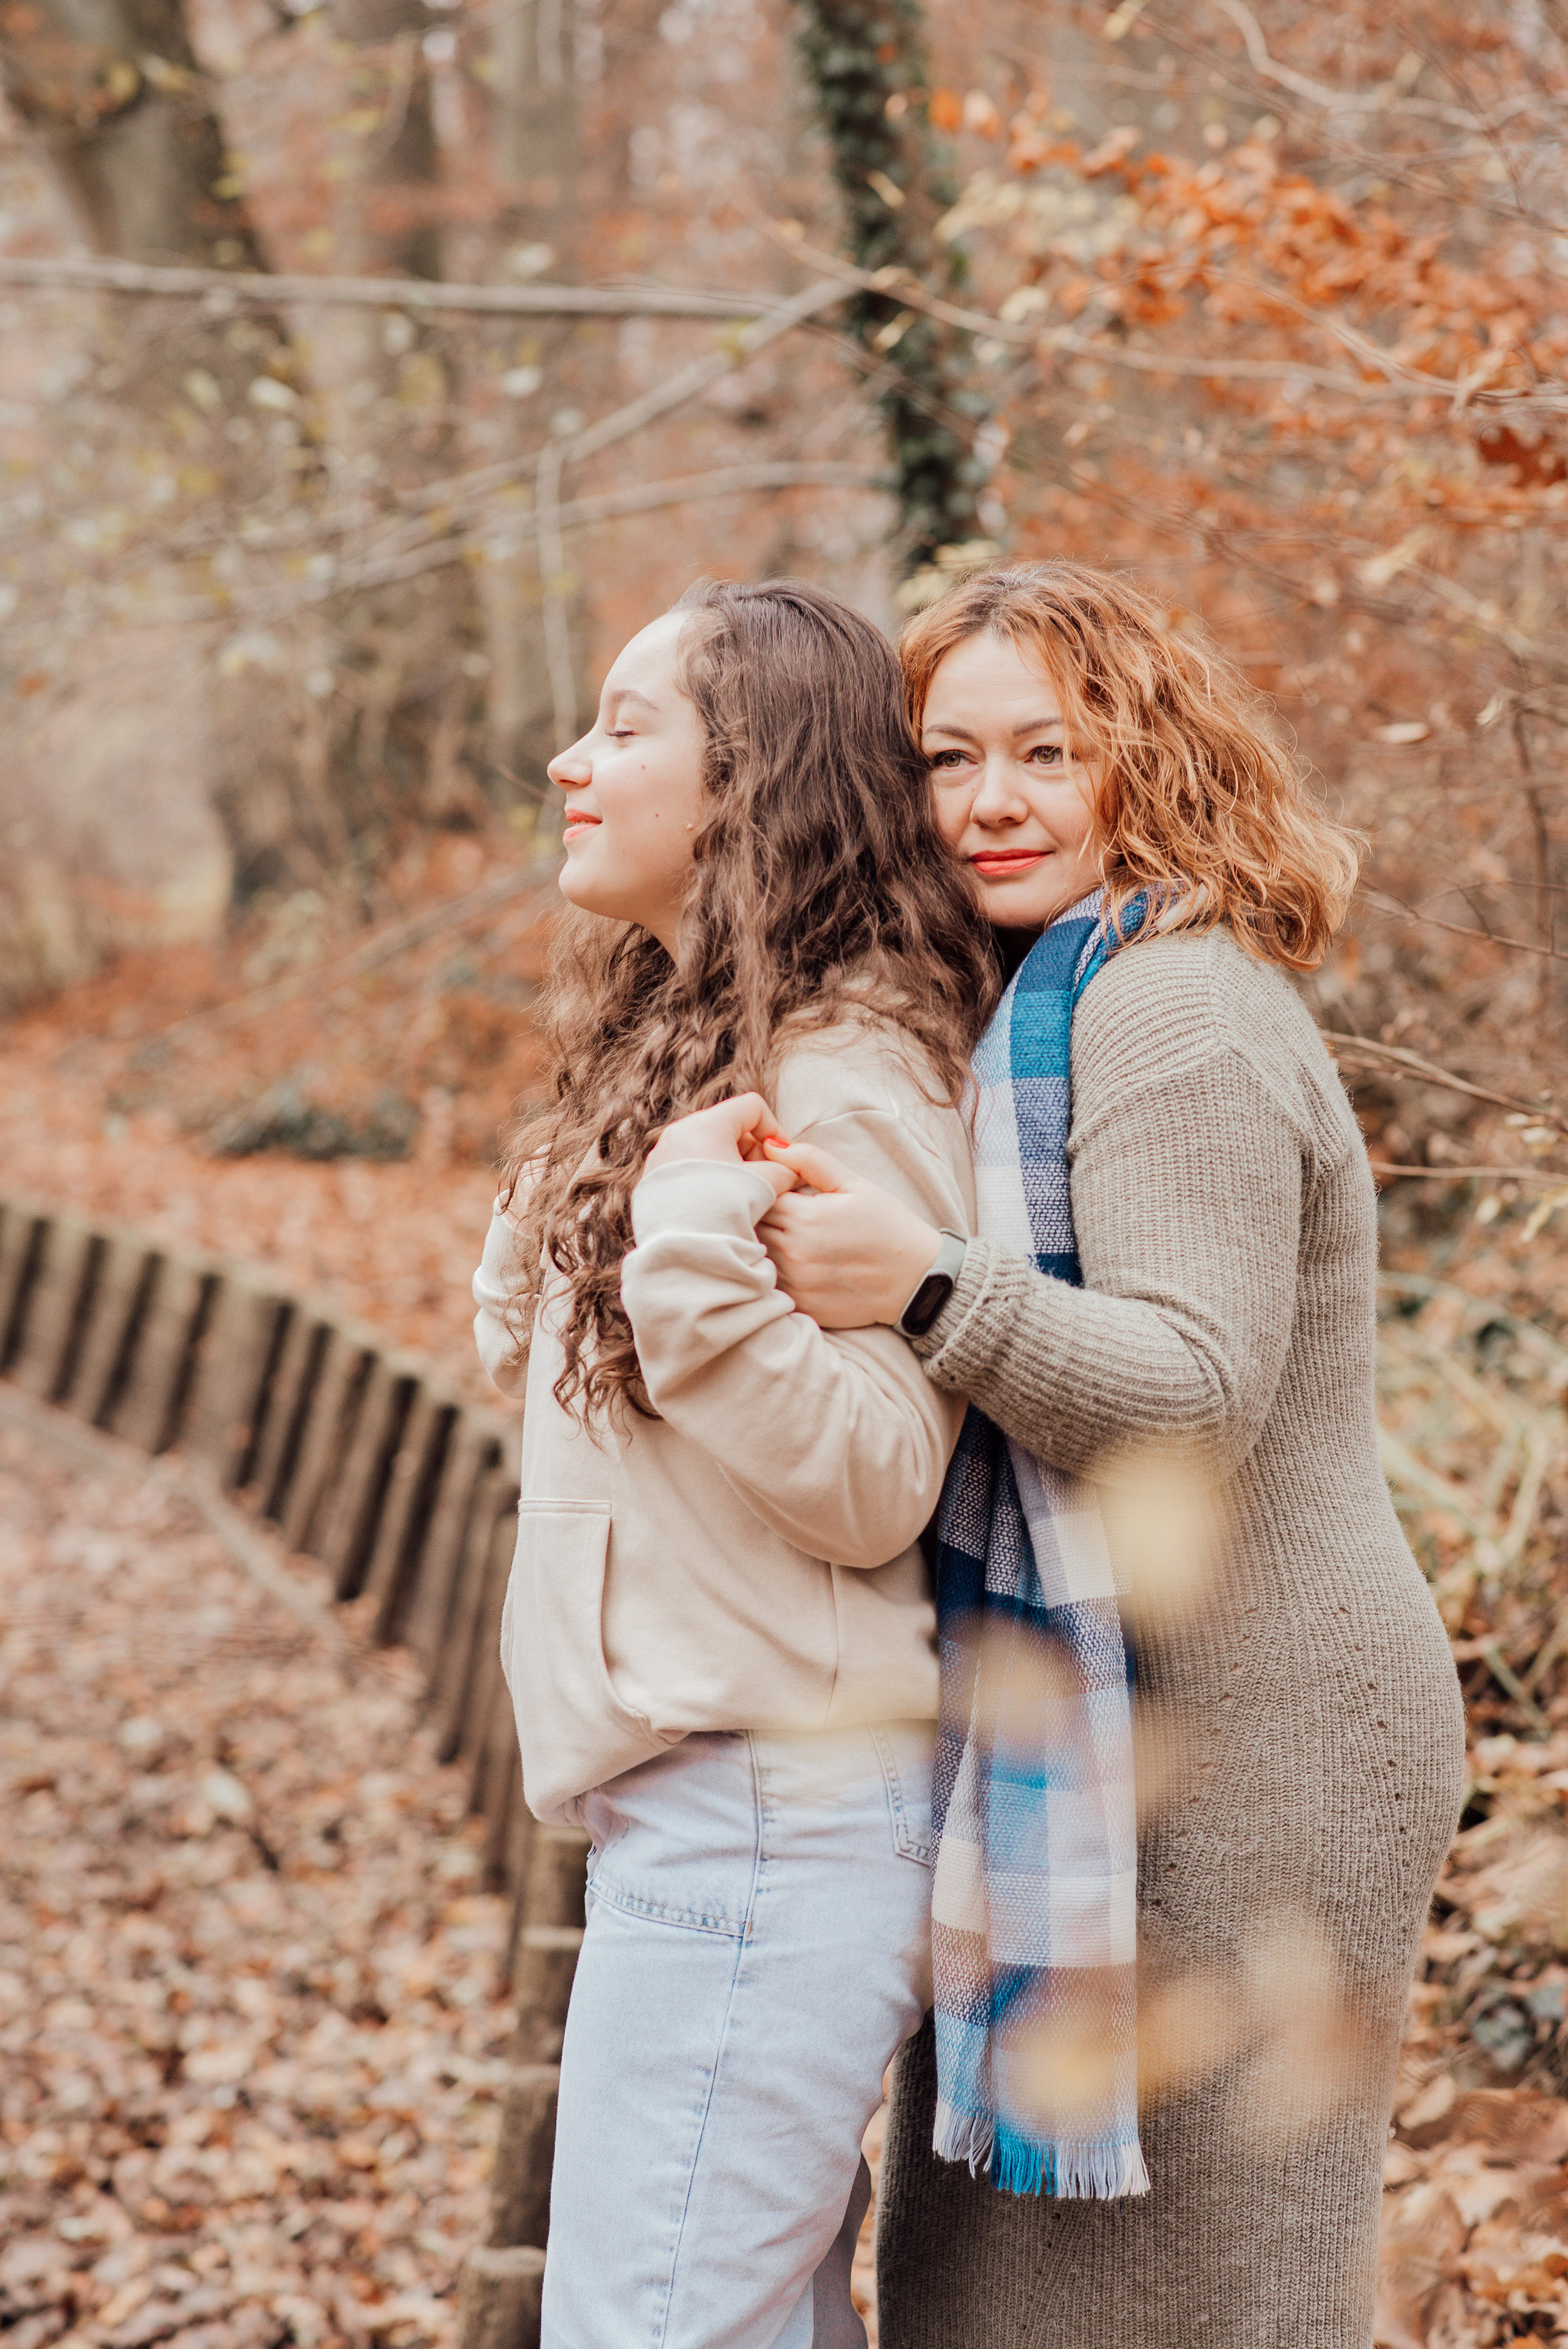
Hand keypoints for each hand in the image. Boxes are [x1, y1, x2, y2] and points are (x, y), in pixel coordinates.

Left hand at [644, 1093, 797, 1200]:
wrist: (682, 1247)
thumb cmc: (724, 1209)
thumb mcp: (766, 1183)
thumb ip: (785, 1169)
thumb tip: (790, 1170)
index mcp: (707, 1123)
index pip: (752, 1108)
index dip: (775, 1129)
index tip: (782, 1157)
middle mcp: (679, 1132)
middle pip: (728, 1127)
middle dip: (751, 1150)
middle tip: (763, 1177)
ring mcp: (662, 1154)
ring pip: (707, 1148)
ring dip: (730, 1165)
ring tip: (741, 1194)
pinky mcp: (652, 1177)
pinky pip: (688, 1167)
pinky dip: (708, 1177)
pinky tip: (717, 1203)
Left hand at [756, 1141, 943, 1329]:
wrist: (918, 1280)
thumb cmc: (888, 1227)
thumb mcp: (854, 1184)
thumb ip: (810, 1160)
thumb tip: (771, 1142)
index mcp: (804, 1216)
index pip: (757, 1194)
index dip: (764, 1187)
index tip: (782, 1189)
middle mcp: (793, 1252)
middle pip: (751, 1225)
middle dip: (758, 1214)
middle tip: (784, 1212)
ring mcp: (795, 1281)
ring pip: (756, 1255)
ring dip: (763, 1242)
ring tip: (792, 1235)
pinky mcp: (800, 1304)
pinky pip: (770, 1283)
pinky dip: (773, 1271)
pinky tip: (798, 1262)